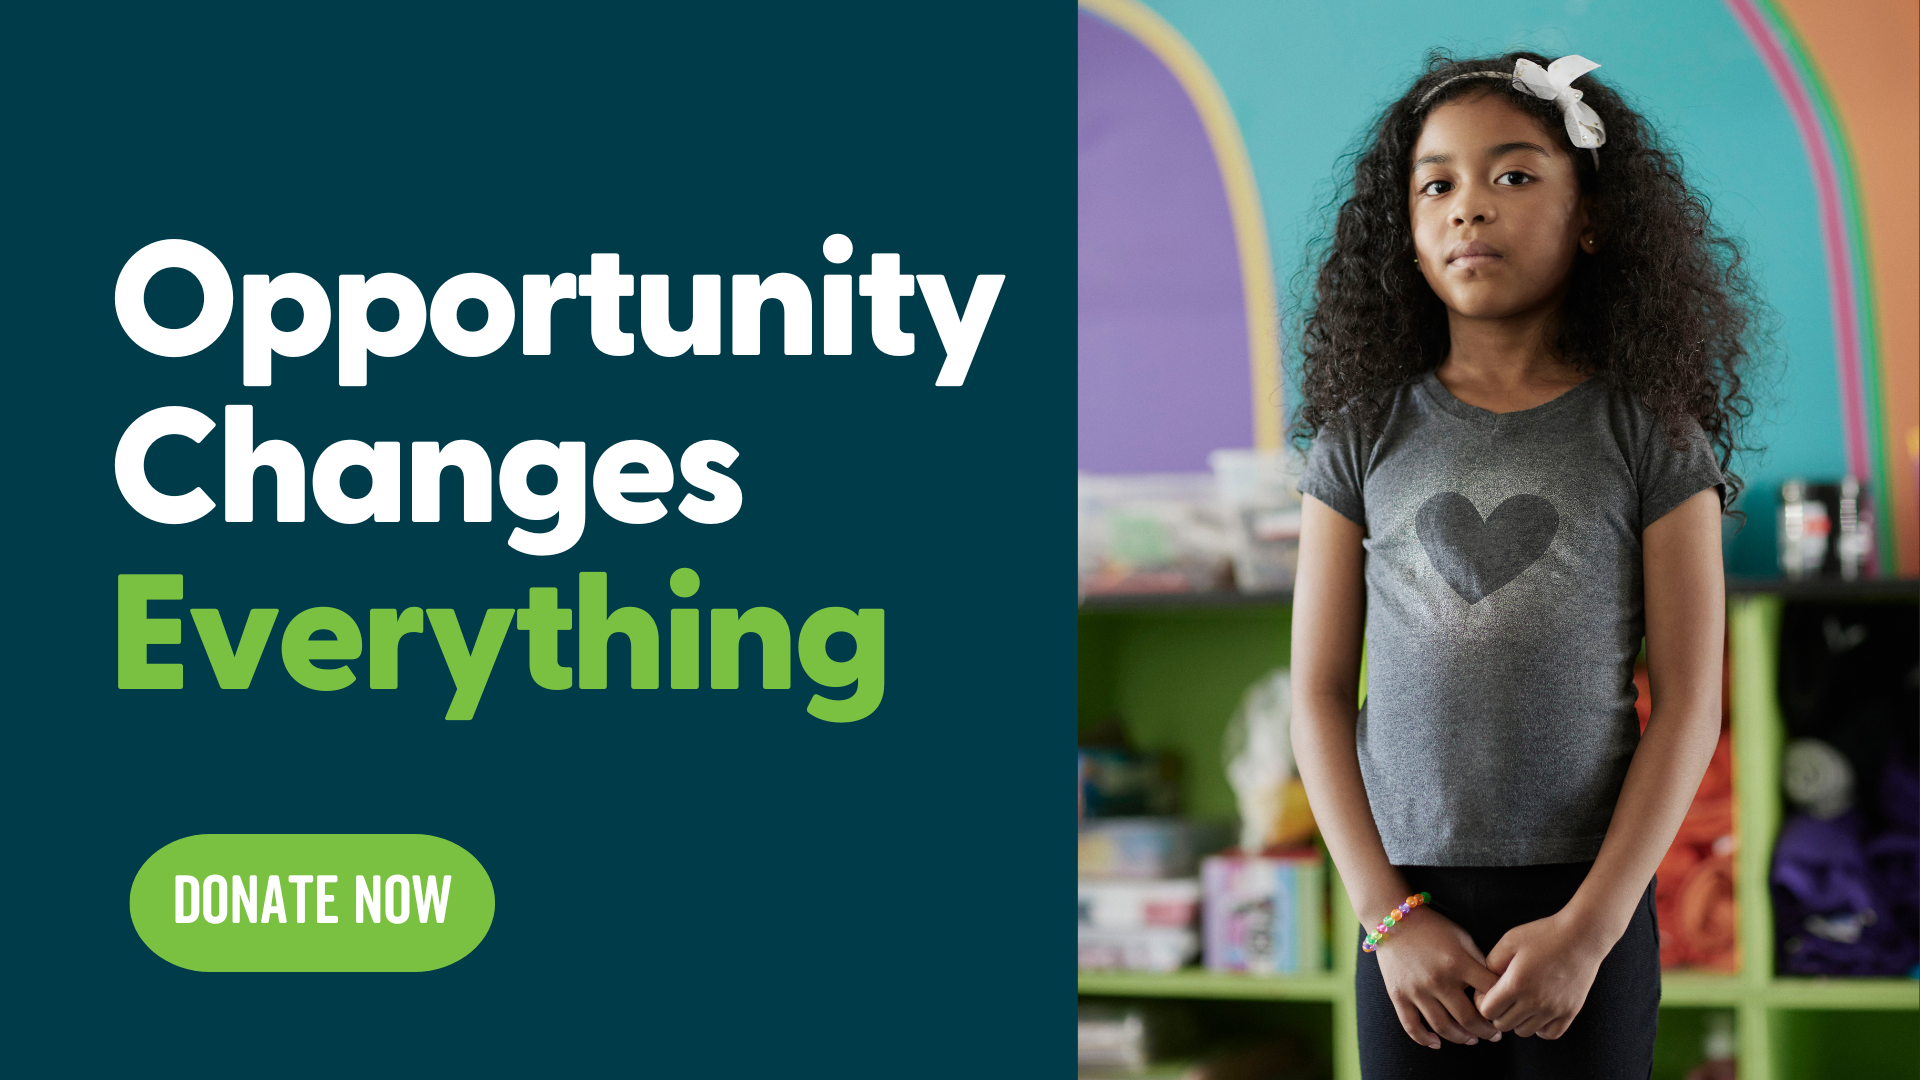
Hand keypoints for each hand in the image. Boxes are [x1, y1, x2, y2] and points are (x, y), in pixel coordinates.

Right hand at [1373, 907, 1502, 1048]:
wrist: (1393, 920)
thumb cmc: (1433, 927)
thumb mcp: (1462, 937)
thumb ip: (1479, 961)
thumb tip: (1496, 987)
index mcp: (1457, 963)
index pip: (1490, 993)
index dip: (1503, 1003)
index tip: (1506, 1009)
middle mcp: (1438, 980)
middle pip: (1468, 1018)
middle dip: (1487, 1031)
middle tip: (1495, 1035)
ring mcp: (1416, 990)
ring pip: (1443, 1027)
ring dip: (1462, 1038)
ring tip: (1472, 1039)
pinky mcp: (1398, 995)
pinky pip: (1411, 1026)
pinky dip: (1425, 1039)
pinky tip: (1437, 1043)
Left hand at [1476, 910, 1612, 1038]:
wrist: (1581, 936)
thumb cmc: (1543, 934)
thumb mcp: (1509, 941)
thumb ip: (1491, 964)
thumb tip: (1483, 986)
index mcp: (1516, 984)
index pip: (1487, 1011)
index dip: (1481, 1002)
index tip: (1486, 992)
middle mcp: (1535, 1001)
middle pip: (1503, 1024)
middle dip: (1496, 1012)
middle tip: (1501, 997)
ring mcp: (1554, 1009)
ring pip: (1524, 1031)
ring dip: (1517, 1020)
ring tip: (1519, 1002)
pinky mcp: (1570, 1012)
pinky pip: (1549, 1034)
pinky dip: (1540, 1028)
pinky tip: (1537, 1011)